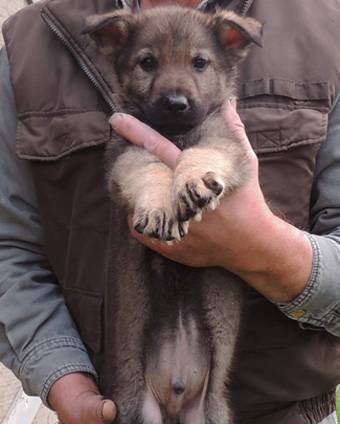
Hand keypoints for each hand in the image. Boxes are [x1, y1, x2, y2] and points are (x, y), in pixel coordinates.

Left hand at [110, 100, 312, 302]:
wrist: (253, 244)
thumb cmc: (249, 202)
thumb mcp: (246, 164)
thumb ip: (234, 132)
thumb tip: (229, 102)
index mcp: (193, 176)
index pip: (159, 147)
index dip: (137, 132)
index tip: (116, 120)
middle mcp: (180, 200)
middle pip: (143, 181)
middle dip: (135, 176)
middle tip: (136, 177)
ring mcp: (174, 224)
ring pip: (140, 208)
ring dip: (140, 201)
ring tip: (154, 201)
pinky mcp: (172, 246)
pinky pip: (143, 233)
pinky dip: (142, 224)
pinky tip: (152, 219)